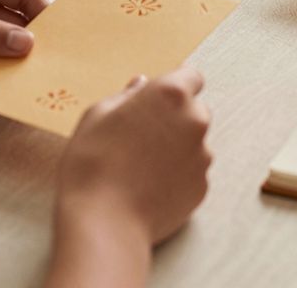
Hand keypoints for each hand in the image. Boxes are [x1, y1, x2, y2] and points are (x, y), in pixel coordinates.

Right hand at [56, 68, 211, 244]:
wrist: (105, 221)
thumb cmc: (94, 163)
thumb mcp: (97, 115)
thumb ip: (126, 95)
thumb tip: (141, 86)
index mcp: (171, 94)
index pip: (191, 76)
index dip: (173, 85)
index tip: (157, 98)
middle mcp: (195, 121)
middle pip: (194, 110)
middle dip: (174, 117)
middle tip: (140, 134)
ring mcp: (202, 156)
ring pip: (194, 142)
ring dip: (176, 146)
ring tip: (140, 164)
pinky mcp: (202, 186)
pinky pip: (191, 171)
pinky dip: (177, 173)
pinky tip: (148, 184)